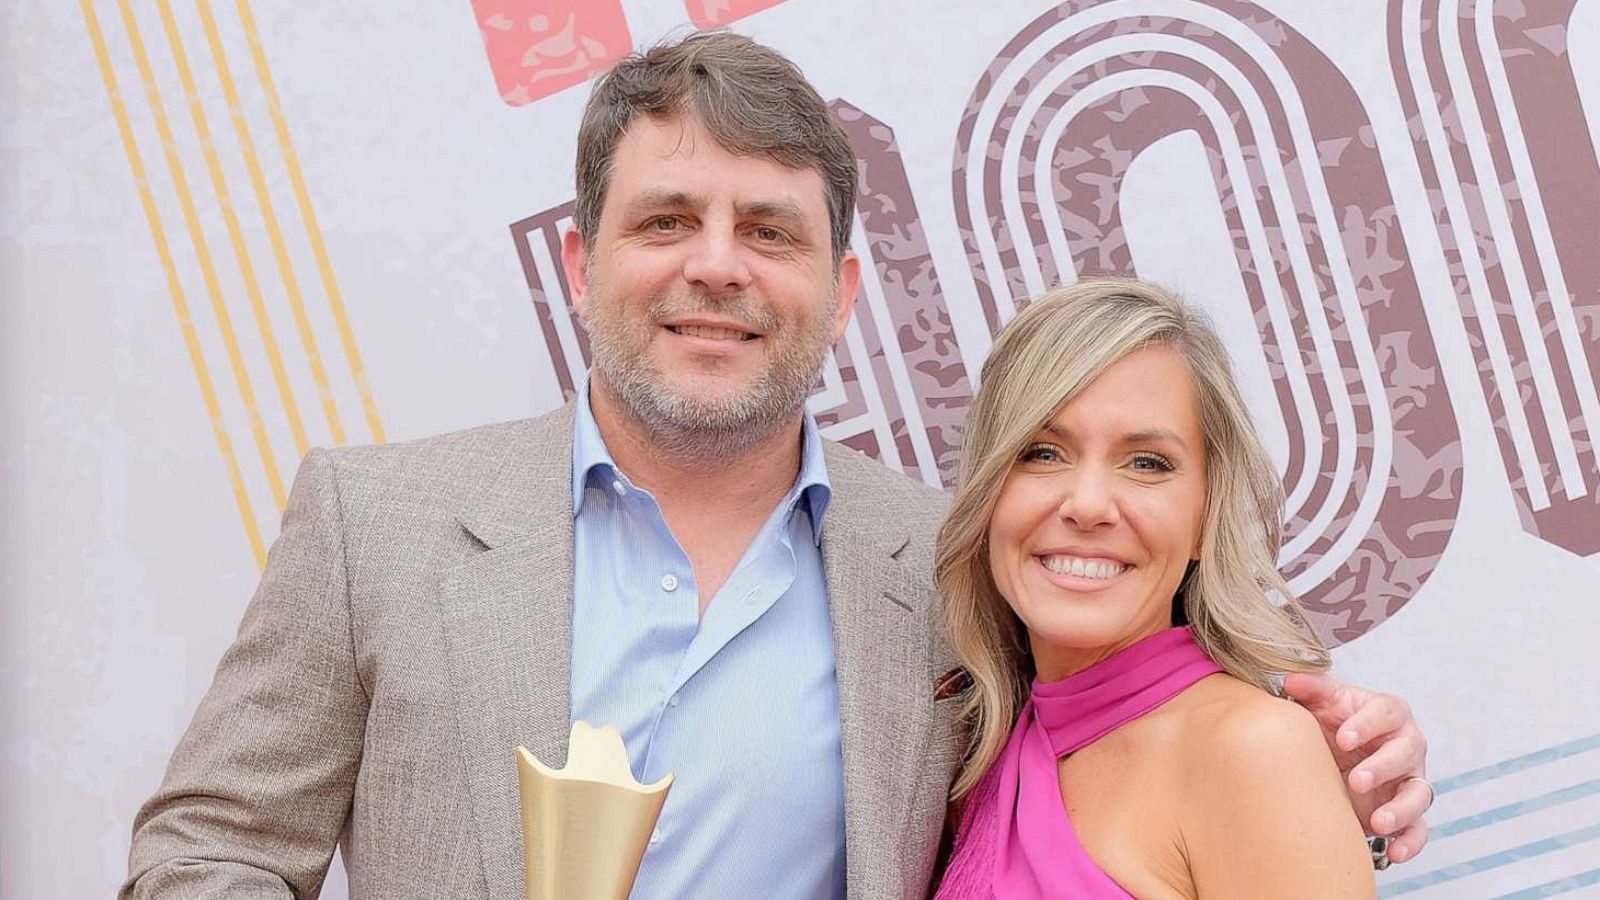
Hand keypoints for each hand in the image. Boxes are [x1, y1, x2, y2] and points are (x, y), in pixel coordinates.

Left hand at [1281, 672, 1430, 863]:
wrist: (1332, 755)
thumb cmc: (1331, 724)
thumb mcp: (1320, 704)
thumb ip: (1311, 689)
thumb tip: (1292, 678)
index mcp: (1387, 713)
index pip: (1387, 712)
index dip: (1367, 724)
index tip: (1342, 738)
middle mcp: (1406, 745)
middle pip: (1408, 752)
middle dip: (1383, 767)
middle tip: (1356, 780)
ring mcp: (1410, 780)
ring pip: (1419, 793)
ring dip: (1401, 809)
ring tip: (1377, 823)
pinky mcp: (1407, 812)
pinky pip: (1420, 829)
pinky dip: (1411, 842)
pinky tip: (1393, 852)